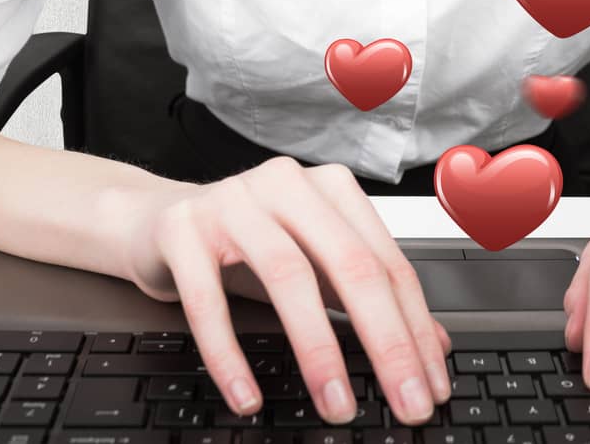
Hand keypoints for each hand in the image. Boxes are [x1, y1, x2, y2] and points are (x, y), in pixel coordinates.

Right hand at [118, 156, 452, 425]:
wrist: (156, 220)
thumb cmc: (246, 245)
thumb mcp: (314, 265)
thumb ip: (372, 296)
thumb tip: (434, 346)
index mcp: (330, 188)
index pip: (387, 262)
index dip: (414, 327)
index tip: (430, 383)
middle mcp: (287, 184)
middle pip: (350, 265)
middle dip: (385, 342)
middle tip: (405, 401)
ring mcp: (232, 201)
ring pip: (287, 277)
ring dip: (317, 351)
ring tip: (337, 405)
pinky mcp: (182, 227)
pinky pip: (208, 299)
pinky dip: (230, 354)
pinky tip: (248, 396)